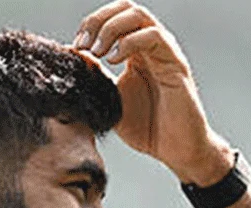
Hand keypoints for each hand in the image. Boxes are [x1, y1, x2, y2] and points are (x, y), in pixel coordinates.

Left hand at [73, 1, 232, 185]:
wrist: (176, 151)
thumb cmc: (149, 128)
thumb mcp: (111, 99)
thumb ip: (96, 76)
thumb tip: (74, 56)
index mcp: (136, 51)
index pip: (113, 17)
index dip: (91, 25)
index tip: (76, 48)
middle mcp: (152, 47)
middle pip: (126, 7)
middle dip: (99, 20)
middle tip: (84, 44)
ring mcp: (165, 53)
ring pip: (139, 15)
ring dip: (111, 28)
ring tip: (98, 51)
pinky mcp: (176, 65)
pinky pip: (154, 37)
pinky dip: (130, 42)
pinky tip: (115, 61)